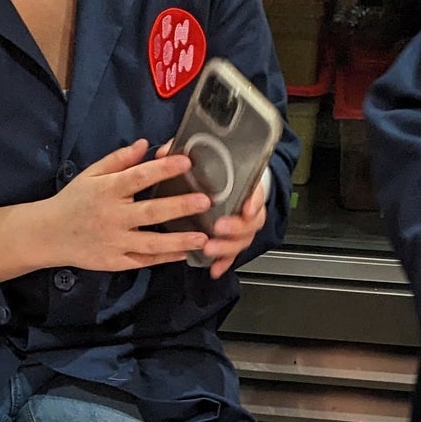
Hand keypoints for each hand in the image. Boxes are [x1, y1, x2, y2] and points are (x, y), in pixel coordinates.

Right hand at [0, 141, 213, 284]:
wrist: (48, 234)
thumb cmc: (73, 200)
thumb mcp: (90, 175)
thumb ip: (118, 160)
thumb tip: (145, 144)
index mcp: (107, 190)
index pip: (138, 177)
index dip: (163, 169)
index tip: (186, 162)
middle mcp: (113, 216)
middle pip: (150, 211)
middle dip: (179, 206)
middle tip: (205, 201)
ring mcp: (114, 241)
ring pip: (151, 242)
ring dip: (178, 240)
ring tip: (203, 238)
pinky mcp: (114, 261)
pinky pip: (143, 260)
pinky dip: (164, 259)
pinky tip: (184, 254)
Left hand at [190, 162, 269, 280]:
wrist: (233, 180)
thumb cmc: (220, 169)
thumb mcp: (205, 158)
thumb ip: (187, 154)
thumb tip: (163, 152)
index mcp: (245, 185)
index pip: (256, 193)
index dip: (254, 202)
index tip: (247, 208)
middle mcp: (247, 208)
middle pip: (251, 223)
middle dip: (236, 228)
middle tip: (219, 228)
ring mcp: (241, 226)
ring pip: (241, 241)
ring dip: (227, 247)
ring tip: (210, 250)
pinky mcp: (231, 240)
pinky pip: (231, 255)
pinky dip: (223, 263)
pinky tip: (213, 270)